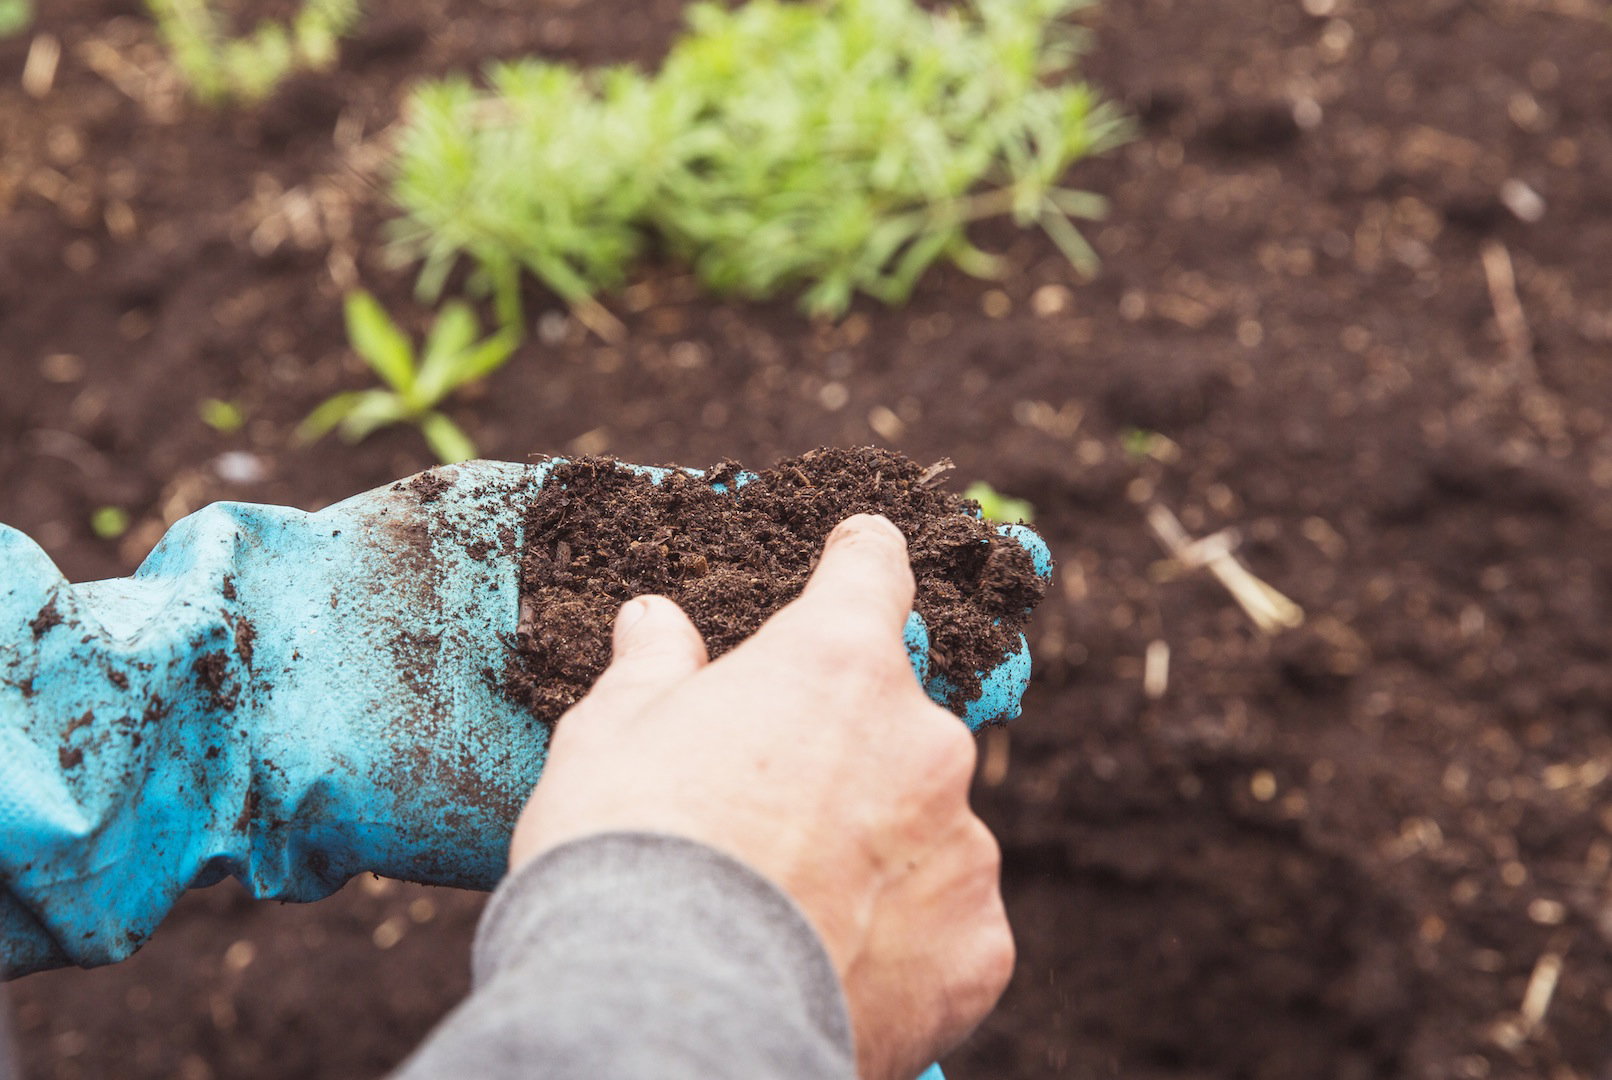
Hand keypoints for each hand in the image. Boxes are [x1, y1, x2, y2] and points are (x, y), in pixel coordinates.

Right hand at [510, 513, 1013, 1079]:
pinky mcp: (977, 947)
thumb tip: (653, 619)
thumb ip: (652, 669)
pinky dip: (907, 938)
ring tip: (793, 907)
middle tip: (771, 810)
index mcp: (837, 663)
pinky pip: (950, 924)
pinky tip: (838, 963)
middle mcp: (923, 739)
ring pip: (926, 827)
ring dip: (880, 849)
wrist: (667, 1013)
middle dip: (846, 751)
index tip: (863, 551)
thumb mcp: (611, 737)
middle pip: (896, 721)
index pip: (872, 574)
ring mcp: (962, 846)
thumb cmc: (627, 852)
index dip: (862, 560)